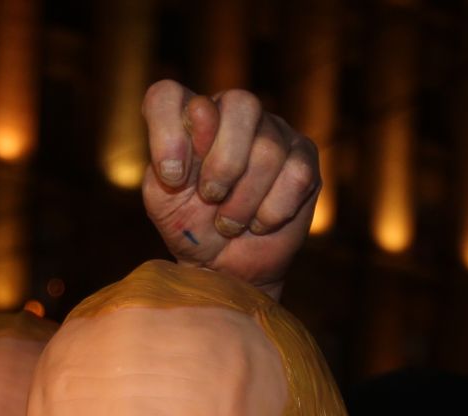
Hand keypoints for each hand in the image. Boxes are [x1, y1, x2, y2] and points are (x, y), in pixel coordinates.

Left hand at [141, 81, 319, 300]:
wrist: (225, 267)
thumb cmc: (191, 227)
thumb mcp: (164, 200)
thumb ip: (167, 158)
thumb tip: (200, 112)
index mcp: (188, 117)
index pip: (169, 95)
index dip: (168, 132)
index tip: (172, 178)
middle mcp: (232, 112)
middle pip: (240, 103)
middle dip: (222, 164)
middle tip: (210, 198)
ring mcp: (273, 131)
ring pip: (269, 149)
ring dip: (243, 201)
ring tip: (230, 222)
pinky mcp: (304, 157)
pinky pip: (296, 176)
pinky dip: (271, 211)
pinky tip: (259, 222)